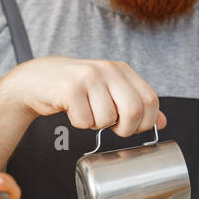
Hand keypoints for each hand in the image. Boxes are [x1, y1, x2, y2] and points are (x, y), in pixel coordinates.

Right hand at [3, 56, 166, 136]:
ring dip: (96, 124)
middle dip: (125, 129)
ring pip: (107, 119)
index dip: (145, 121)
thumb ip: (134, 102)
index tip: (132, 126)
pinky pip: (85, 121)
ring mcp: (89, 78)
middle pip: (134, 110)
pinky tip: (73, 110)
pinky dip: (79, 123)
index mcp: (121, 70)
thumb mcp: (108, 89)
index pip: (150, 100)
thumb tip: (162, 122)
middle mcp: (107, 70)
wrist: (36, 79)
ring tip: (86, 111)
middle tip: (111, 127)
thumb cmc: (75, 87)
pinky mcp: (70, 89)